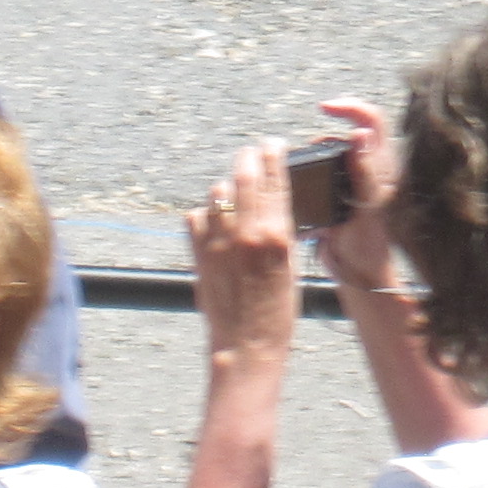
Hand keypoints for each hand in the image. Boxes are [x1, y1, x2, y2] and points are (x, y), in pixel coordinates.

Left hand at [186, 140, 306, 373]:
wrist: (246, 344)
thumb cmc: (278, 309)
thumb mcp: (291, 263)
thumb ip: (280, 228)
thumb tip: (273, 200)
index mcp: (275, 233)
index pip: (274, 179)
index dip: (273, 154)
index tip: (273, 143)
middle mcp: (244, 232)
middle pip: (243, 176)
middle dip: (248, 159)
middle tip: (252, 154)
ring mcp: (217, 242)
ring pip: (217, 192)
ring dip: (227, 187)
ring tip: (235, 193)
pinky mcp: (198, 254)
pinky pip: (197, 217)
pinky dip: (206, 214)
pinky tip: (216, 222)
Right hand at [307, 96, 405, 288]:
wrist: (356, 276)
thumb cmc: (369, 245)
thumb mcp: (367, 207)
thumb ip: (364, 172)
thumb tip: (360, 134)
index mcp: (381, 167)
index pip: (371, 122)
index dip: (351, 108)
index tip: (325, 108)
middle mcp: (366, 170)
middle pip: (343, 137)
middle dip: (322, 141)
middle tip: (309, 158)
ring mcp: (349, 183)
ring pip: (327, 156)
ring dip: (312, 161)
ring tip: (304, 180)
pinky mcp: (334, 197)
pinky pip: (317, 176)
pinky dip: (306, 178)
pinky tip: (298, 191)